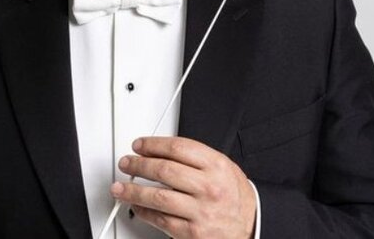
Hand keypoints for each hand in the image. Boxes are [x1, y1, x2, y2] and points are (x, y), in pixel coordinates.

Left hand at [111, 136, 255, 238]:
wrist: (252, 225)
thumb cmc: (235, 195)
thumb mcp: (223, 166)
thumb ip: (195, 157)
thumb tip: (160, 151)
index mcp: (216, 166)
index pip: (177, 148)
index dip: (153, 144)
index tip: (139, 145)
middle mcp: (208, 187)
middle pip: (163, 170)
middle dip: (138, 165)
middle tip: (126, 163)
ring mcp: (200, 211)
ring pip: (157, 196)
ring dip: (133, 190)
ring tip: (120, 187)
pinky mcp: (192, 233)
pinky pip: (161, 220)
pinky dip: (144, 212)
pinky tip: (137, 206)